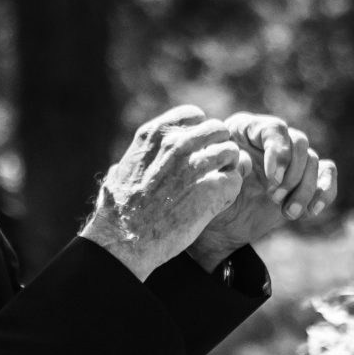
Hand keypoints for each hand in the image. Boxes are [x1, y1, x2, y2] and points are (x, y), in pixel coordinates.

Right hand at [85, 107, 245, 278]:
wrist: (125, 239)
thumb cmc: (117, 213)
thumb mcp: (117, 174)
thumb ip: (129, 165)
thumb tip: (118, 169)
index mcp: (155, 134)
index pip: (194, 115)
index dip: (200, 132)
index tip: (196, 150)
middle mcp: (176, 143)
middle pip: (217, 129)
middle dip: (218, 147)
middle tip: (212, 169)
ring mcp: (195, 164)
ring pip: (231, 151)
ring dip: (228, 168)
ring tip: (216, 186)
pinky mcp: (211, 189)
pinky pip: (235, 178)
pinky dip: (230, 190)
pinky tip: (217, 202)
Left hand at [197, 114, 338, 255]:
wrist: (222, 224)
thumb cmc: (213, 197)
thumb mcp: (212, 181)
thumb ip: (229, 168)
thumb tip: (248, 162)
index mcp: (246, 129)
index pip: (274, 128)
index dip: (279, 152)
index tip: (272, 178)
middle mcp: (272, 139)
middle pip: (299, 142)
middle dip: (292, 174)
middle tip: (275, 197)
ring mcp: (291, 158)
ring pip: (313, 161)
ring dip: (304, 189)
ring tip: (288, 213)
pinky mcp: (305, 178)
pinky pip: (327, 174)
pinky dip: (325, 192)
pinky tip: (311, 211)